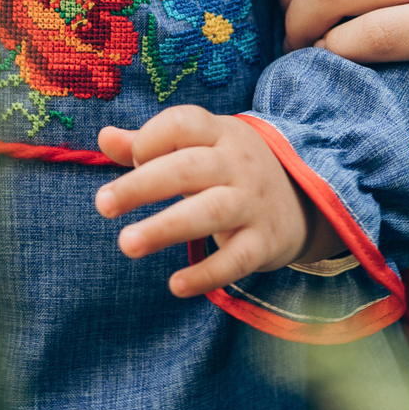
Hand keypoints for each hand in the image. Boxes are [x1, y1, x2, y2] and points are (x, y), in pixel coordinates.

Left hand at [95, 107, 325, 298]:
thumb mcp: (200, 146)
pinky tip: (175, 285)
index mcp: (219, 134)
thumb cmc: (232, 169)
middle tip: (103, 204)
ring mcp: (252, 204)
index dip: (150, 138)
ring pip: (210, 212)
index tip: (131, 159)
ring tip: (127, 244)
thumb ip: (150, 143)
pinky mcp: (263, 243)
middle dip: (143, 185)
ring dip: (166, 228)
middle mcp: (237, 165)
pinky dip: (207, 274)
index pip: (183, 124)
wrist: (305, 199)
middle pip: (188, 168)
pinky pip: (236, 260)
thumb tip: (104, 138)